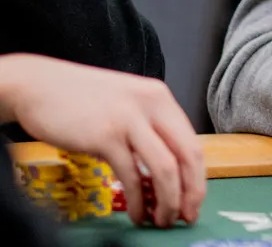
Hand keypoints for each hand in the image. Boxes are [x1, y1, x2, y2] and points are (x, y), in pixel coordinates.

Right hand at [0, 55, 204, 228]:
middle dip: (191, 192)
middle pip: (188, 155)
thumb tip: (168, 169)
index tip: (195, 201)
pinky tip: (137, 213)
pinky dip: (138, 200)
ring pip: (165, 168)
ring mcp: (129, 120)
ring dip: (168, 201)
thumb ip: (149, 128)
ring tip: (162, 219)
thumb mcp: (128, 103)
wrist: (40, 86)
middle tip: (186, 216)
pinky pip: (131, 175)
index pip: (193, 142)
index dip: (198, 178)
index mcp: (161, 98)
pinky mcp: (105, 136)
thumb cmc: (82, 99)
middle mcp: (152, 105)